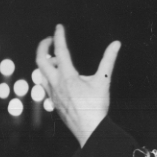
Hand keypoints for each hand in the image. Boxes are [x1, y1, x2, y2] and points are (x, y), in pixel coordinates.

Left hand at [36, 24, 120, 147]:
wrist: (89, 129)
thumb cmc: (97, 106)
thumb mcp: (104, 80)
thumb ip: (108, 60)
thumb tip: (116, 44)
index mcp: (67, 76)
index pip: (60, 51)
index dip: (59, 36)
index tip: (58, 27)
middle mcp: (55, 83)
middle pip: (40, 61)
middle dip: (43, 47)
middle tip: (49, 40)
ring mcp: (52, 94)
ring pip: (40, 74)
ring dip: (44, 63)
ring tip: (52, 59)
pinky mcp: (54, 103)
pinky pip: (45, 86)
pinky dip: (47, 77)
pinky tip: (55, 80)